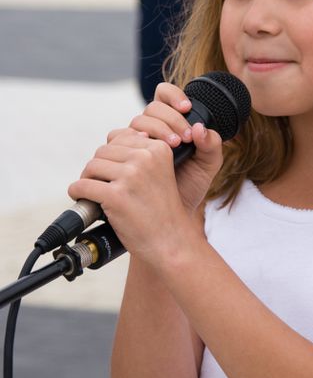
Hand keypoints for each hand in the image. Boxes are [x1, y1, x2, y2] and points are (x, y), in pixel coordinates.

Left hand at [68, 84, 223, 263]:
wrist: (170, 241)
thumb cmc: (161, 209)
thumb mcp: (160, 172)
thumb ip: (142, 153)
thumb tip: (115, 136)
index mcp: (159, 149)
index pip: (121, 138)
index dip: (113, 156)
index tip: (115, 172)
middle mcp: (146, 158)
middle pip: (103, 151)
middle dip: (99, 167)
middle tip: (101, 183)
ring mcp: (131, 176)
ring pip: (91, 166)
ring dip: (87, 179)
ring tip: (94, 192)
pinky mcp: (116, 196)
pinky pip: (82, 186)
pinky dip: (77, 192)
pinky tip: (83, 198)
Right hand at [110, 82, 223, 211]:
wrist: (173, 214)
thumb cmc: (189, 188)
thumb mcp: (207, 167)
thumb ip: (211, 146)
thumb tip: (201, 128)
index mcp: (167, 124)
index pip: (163, 95)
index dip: (172, 95)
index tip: (187, 107)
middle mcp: (146, 131)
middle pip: (148, 111)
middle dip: (169, 120)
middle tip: (184, 137)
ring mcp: (130, 146)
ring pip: (132, 126)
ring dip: (152, 132)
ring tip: (172, 147)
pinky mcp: (116, 161)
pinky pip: (114, 146)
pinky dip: (128, 148)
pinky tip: (145, 156)